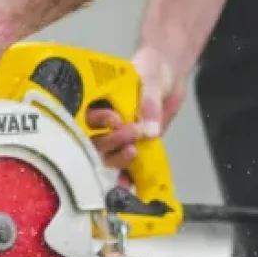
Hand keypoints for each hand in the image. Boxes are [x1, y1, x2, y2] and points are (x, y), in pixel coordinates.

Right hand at [86, 47, 186, 169]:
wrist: (170, 78)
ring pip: (106, 155)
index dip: (98, 121)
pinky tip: (128, 187)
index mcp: (98, 100)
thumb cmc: (153, 69)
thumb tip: (151, 130)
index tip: (115, 119)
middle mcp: (102, 122)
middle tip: (131, 133)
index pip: (88, 115)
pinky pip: (124, 166)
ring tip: (133, 151)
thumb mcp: (151, 78)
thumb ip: (150, 101)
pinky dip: (125, 178)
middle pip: (94, 139)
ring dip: (116, 157)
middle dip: (110, 141)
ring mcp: (116, 136)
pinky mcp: (130, 147)